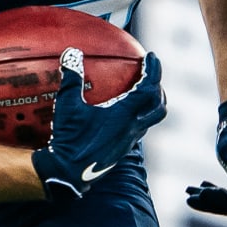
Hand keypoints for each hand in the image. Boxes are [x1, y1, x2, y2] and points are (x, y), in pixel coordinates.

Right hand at [31, 48, 166, 200]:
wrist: (67, 174)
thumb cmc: (69, 138)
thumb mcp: (67, 105)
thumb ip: (72, 77)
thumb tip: (72, 52)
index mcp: (125, 115)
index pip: (149, 87)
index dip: (154, 69)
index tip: (152, 56)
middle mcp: (132, 129)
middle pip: (158, 107)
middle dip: (158, 89)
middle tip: (151, 76)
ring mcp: (127, 142)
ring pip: (149, 121)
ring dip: (150, 106)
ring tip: (140, 95)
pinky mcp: (120, 152)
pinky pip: (136, 131)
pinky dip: (135, 119)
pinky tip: (119, 116)